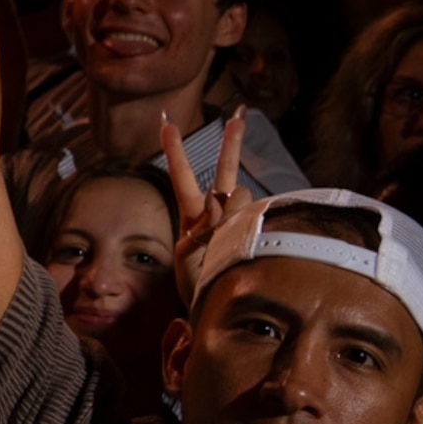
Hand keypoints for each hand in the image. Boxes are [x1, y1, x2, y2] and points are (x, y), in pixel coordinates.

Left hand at [162, 103, 245, 283]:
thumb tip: (220, 201)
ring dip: (229, 209)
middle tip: (238, 115)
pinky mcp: (256, 231)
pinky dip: (245, 224)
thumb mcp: (187, 257)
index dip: (175, 150)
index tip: (166, 122)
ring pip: (238, 194)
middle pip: (224, 171)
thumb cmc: (197, 284)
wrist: (217, 308)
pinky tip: (243, 237)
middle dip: (231, 144)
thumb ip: (201, 229)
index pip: (182, 177)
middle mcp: (216, 213)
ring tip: (224, 236)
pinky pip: (252, 218)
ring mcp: (239, 220)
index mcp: (192, 216)